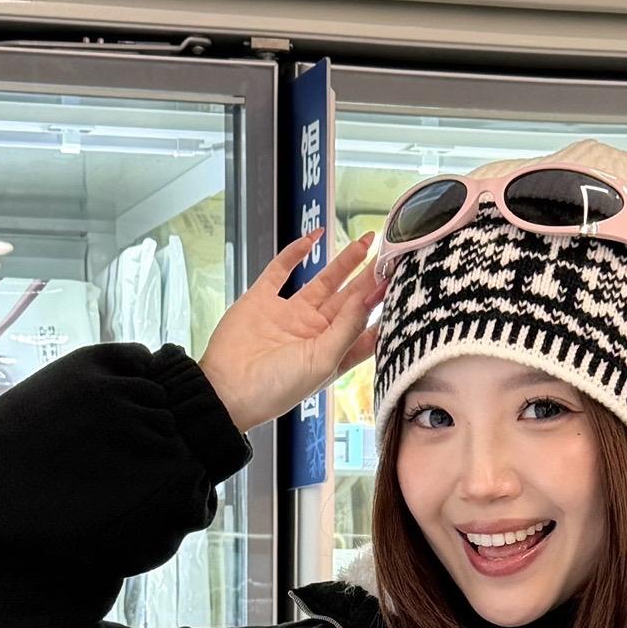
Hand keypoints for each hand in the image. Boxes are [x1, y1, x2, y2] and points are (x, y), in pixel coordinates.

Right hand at [198, 230, 382, 433]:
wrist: (225, 389)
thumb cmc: (274, 388)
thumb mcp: (321, 362)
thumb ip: (346, 328)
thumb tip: (366, 297)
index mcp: (330, 353)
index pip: (364, 327)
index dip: (382, 308)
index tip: (400, 286)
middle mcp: (312, 333)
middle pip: (348, 300)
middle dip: (368, 279)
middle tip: (389, 256)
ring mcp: (287, 314)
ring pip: (322, 281)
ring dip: (343, 263)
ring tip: (364, 243)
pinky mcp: (261, 300)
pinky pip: (281, 270)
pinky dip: (296, 253)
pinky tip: (313, 238)